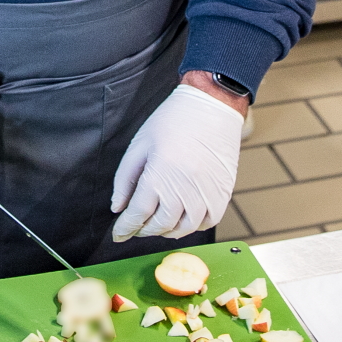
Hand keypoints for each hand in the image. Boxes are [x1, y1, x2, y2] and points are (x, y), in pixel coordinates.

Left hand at [111, 83, 243, 240]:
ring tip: (157, 224)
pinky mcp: (223, 193)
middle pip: (160, 225)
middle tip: (136, 227)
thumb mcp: (139, 145)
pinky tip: (182, 218)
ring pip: (184, 229)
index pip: (138, 214)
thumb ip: (125, 179)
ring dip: (167, 231)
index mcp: (160, 175)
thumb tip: (118, 208)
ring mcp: (207, 193)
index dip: (125, 228)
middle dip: (143, 230)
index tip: (118, 234)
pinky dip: (193, 226)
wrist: (212, 107)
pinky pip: (207, 222)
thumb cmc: (172, 122)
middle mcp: (184, 189)